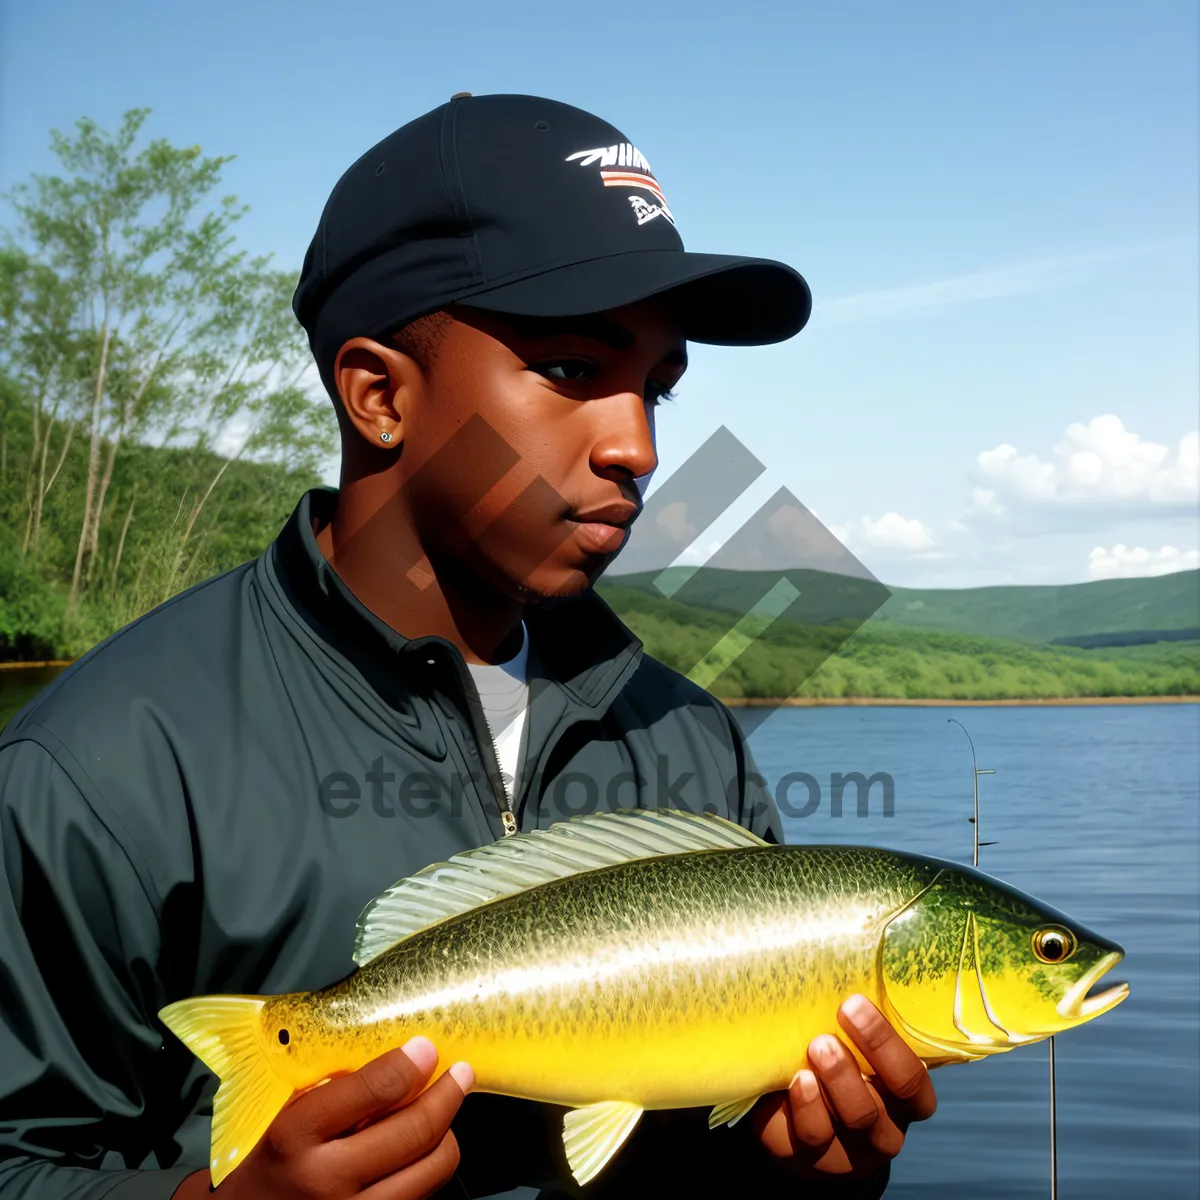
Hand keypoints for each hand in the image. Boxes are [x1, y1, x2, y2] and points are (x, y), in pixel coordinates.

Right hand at [172, 1036, 471, 1198]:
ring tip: (442, 1113)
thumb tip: (397, 1057)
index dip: (409, 1063)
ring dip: (446, 1133)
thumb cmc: (265, 1163)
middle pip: (415, 1131)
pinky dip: (429, 1168)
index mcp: (296, 1135)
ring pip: (432, 1169)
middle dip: (448, 1094)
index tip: (427, 1047)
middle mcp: (325, 1180)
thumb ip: (333, 1089)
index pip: (373, 1089)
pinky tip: (422, 1151)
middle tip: (460, 1073)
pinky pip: (422, 1196)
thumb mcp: (283, 1116)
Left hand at [753, 994, 936, 1183]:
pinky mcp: (809, 1160)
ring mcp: (848, 1152)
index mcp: (903, 1099)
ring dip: (831, 1085)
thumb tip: (843, 951)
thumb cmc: (837, 1064)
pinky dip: (804, 1108)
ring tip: (811, 1051)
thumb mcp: (854, 1046)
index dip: (886, 1044)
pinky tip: (794, 1081)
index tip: (853, 1003)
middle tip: (824, 1037)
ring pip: (848, 1124)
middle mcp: (883, 1130)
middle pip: (877, 1106)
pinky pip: (810, 1139)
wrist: (799, 1121)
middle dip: (851, 1068)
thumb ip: (859, 1022)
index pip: (912, 1081)